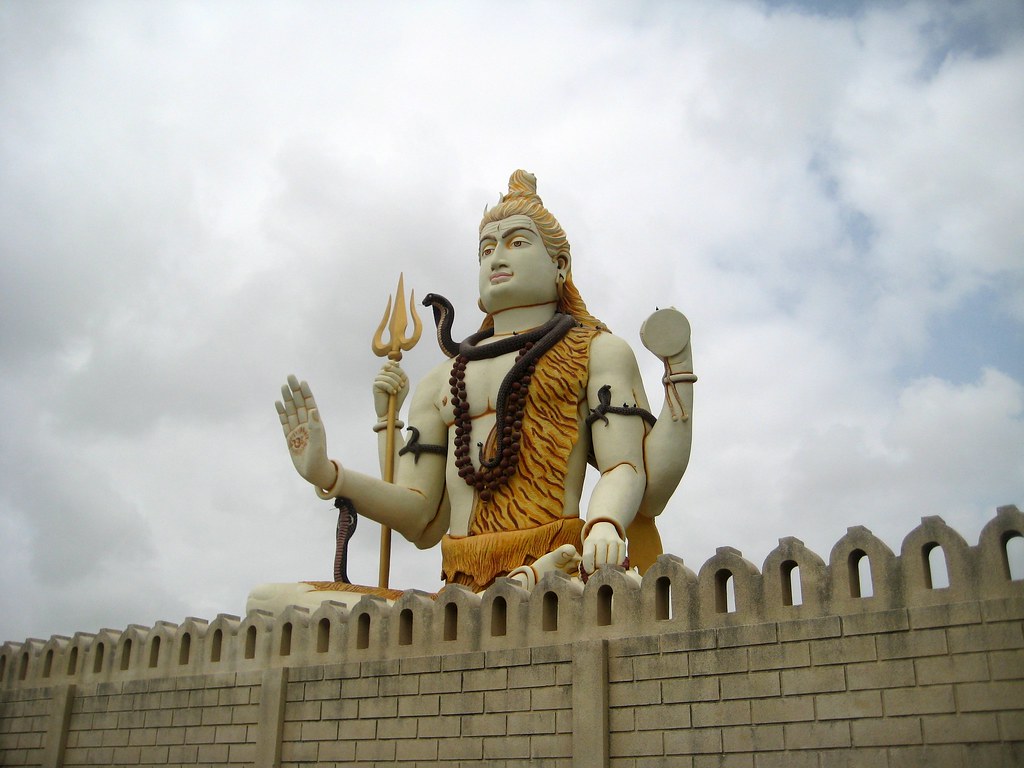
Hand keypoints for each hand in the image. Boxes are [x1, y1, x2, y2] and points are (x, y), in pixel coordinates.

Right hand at [275, 375, 337, 489]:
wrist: (313, 473)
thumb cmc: (318, 458)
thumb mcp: (318, 442)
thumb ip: (315, 427)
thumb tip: (313, 410)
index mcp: (315, 424)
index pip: (310, 404)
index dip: (306, 393)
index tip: (302, 381)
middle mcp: (306, 425)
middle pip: (299, 404)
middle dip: (295, 391)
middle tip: (290, 377)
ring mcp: (297, 430)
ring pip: (291, 411)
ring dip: (287, 399)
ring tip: (283, 387)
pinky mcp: (290, 438)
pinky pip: (284, 422)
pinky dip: (281, 413)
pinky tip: (278, 403)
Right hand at [373, 360, 408, 419]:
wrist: (391, 410)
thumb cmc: (398, 397)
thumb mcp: (404, 383)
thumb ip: (401, 373)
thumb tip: (396, 364)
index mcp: (388, 374)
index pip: (388, 363)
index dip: (393, 364)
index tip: (399, 369)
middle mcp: (381, 376)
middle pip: (389, 368)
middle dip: (398, 377)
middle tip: (401, 386)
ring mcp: (377, 380)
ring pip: (386, 375)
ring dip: (395, 383)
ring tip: (397, 390)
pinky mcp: (375, 386)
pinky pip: (383, 382)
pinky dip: (390, 387)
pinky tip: (393, 393)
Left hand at [581, 522, 627, 575]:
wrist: (604, 529)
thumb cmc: (593, 545)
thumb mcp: (587, 549)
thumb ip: (587, 562)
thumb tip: (588, 577)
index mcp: (590, 541)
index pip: (588, 555)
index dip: (589, 567)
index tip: (590, 571)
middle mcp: (601, 539)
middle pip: (601, 560)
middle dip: (598, 569)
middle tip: (598, 570)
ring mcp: (613, 541)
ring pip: (611, 561)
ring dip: (608, 569)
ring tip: (606, 569)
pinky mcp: (622, 543)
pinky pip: (621, 560)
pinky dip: (617, 566)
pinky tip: (613, 565)